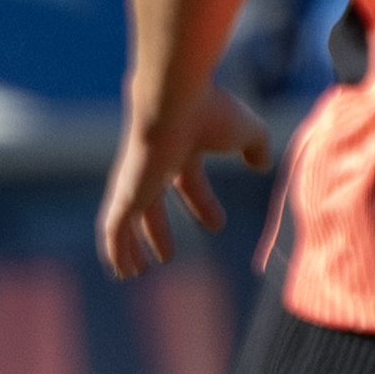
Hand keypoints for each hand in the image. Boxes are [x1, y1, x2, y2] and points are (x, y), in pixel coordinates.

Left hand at [101, 83, 272, 279]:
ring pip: (127, 220)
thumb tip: (260, 165)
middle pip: (152, 205)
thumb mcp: (247, 131)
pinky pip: (114, 228)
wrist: (173, 99)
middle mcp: (153, 165)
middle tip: (167, 256)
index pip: (189, 182)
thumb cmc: (211, 112)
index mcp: (180, 148)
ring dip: (131, 248)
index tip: (217, 226)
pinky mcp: (125, 193)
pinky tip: (122, 270)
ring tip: (134, 274)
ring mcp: (135, 180)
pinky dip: (116, 250)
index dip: (203, 204)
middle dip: (157, 231)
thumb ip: (256, 147)